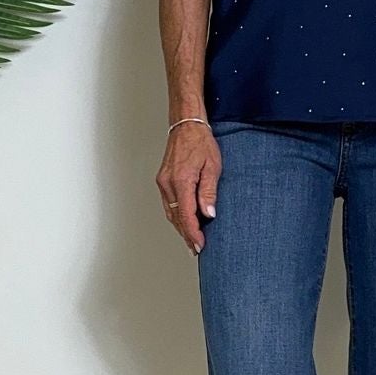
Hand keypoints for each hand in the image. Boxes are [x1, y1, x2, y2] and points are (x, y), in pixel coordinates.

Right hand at [156, 121, 220, 252]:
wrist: (186, 126)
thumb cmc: (200, 142)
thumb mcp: (212, 167)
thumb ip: (209, 192)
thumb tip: (208, 213)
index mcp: (181, 180)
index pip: (186, 215)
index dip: (193, 233)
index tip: (199, 245)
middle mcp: (168, 183)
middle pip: (176, 217)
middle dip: (186, 235)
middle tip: (197, 248)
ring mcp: (163, 182)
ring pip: (170, 212)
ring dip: (180, 227)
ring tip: (192, 239)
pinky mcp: (163, 181)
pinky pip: (168, 204)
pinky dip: (176, 216)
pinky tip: (184, 221)